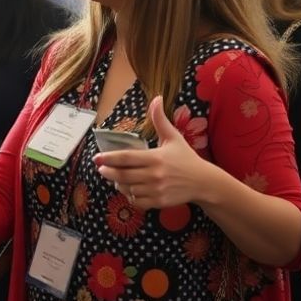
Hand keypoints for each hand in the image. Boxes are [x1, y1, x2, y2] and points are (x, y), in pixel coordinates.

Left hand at [93, 96, 212, 209]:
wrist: (203, 182)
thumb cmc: (186, 158)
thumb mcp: (173, 137)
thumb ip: (160, 120)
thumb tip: (157, 98)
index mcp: (155, 157)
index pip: (126, 158)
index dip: (109, 158)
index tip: (97, 158)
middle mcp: (154, 175)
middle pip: (123, 175)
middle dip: (108, 172)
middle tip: (101, 169)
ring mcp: (156, 190)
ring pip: (128, 189)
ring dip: (118, 185)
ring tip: (116, 179)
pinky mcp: (159, 202)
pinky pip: (137, 201)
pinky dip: (130, 196)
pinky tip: (130, 189)